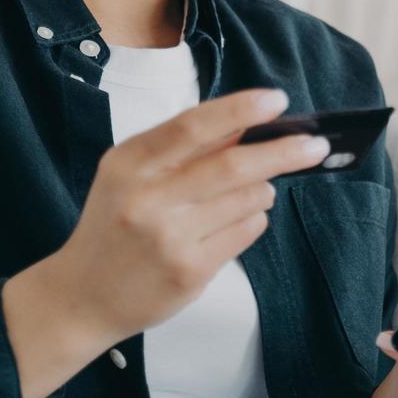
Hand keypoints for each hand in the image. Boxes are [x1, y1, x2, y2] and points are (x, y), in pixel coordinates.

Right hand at [38, 86, 331, 344]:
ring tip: (256, 188)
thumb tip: (248, 121)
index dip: (240, 109)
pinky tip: (236, 220)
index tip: (277, 100)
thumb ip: (181, 148)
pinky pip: (246, 232)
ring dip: (264, 189)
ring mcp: (169, 238)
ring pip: (247, 199)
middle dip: (283, 150)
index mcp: (129, 162)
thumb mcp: (129, 174)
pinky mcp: (189, 271)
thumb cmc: (114, 224)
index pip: (193, 126)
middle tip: (316, 143)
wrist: (81, 297)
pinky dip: (253, 218)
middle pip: (232, 165)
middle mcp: (146, 198)